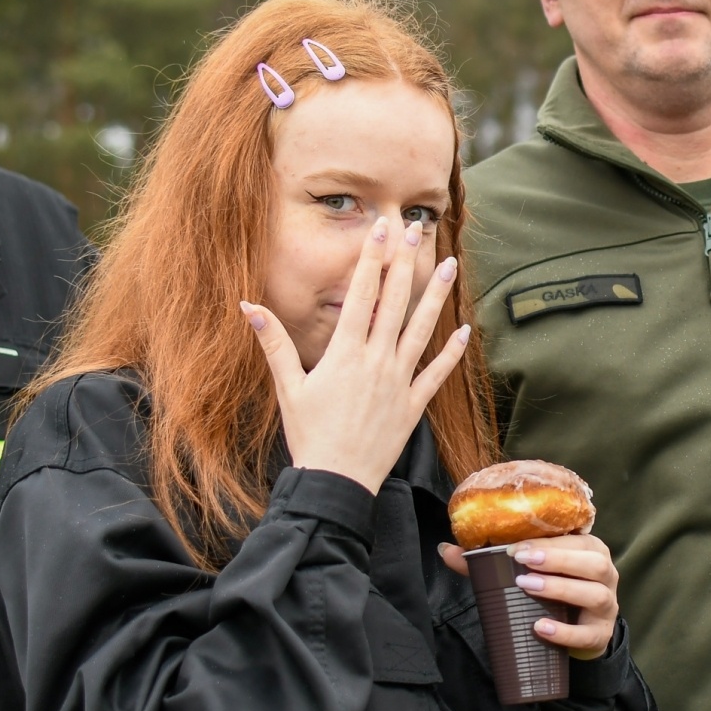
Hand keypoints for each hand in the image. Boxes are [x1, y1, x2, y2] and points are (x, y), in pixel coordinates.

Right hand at [241, 217, 470, 493]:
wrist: (336, 481)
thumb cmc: (308, 435)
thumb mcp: (286, 387)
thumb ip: (272, 342)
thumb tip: (247, 305)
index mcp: (345, 352)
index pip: (362, 294)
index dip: (372, 258)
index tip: (381, 229)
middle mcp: (376, 361)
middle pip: (395, 302)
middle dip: (405, 263)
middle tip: (416, 230)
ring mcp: (399, 382)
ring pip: (422, 329)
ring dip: (437, 295)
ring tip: (449, 264)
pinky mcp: (414, 405)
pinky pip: (438, 374)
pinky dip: (452, 352)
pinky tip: (464, 330)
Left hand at [439, 534, 619, 660]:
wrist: (581, 631)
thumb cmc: (554, 593)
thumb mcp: (530, 573)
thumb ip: (489, 563)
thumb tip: (444, 549)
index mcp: (590, 551)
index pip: (575, 541)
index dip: (549, 543)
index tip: (517, 548)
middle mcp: (605, 574)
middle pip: (593, 563)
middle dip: (559, 560)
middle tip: (523, 562)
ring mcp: (606, 605)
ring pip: (594, 594)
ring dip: (561, 589)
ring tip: (528, 586)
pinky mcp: (599, 634)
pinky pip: (587, 634)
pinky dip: (564, 632)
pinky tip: (541, 628)